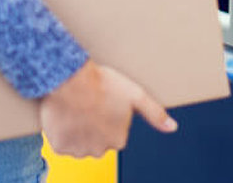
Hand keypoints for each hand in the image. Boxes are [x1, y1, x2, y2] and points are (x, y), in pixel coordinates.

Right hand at [40, 60, 176, 157]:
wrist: (71, 81)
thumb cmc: (103, 84)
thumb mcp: (136, 96)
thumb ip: (155, 114)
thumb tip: (172, 127)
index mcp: (118, 140)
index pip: (115, 132)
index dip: (109, 115)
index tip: (104, 101)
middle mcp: (99, 150)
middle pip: (97, 139)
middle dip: (94, 126)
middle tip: (90, 104)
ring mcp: (78, 150)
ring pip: (79, 142)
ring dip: (78, 130)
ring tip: (78, 108)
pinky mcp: (59, 147)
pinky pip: (61, 142)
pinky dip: (62, 132)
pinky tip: (65, 115)